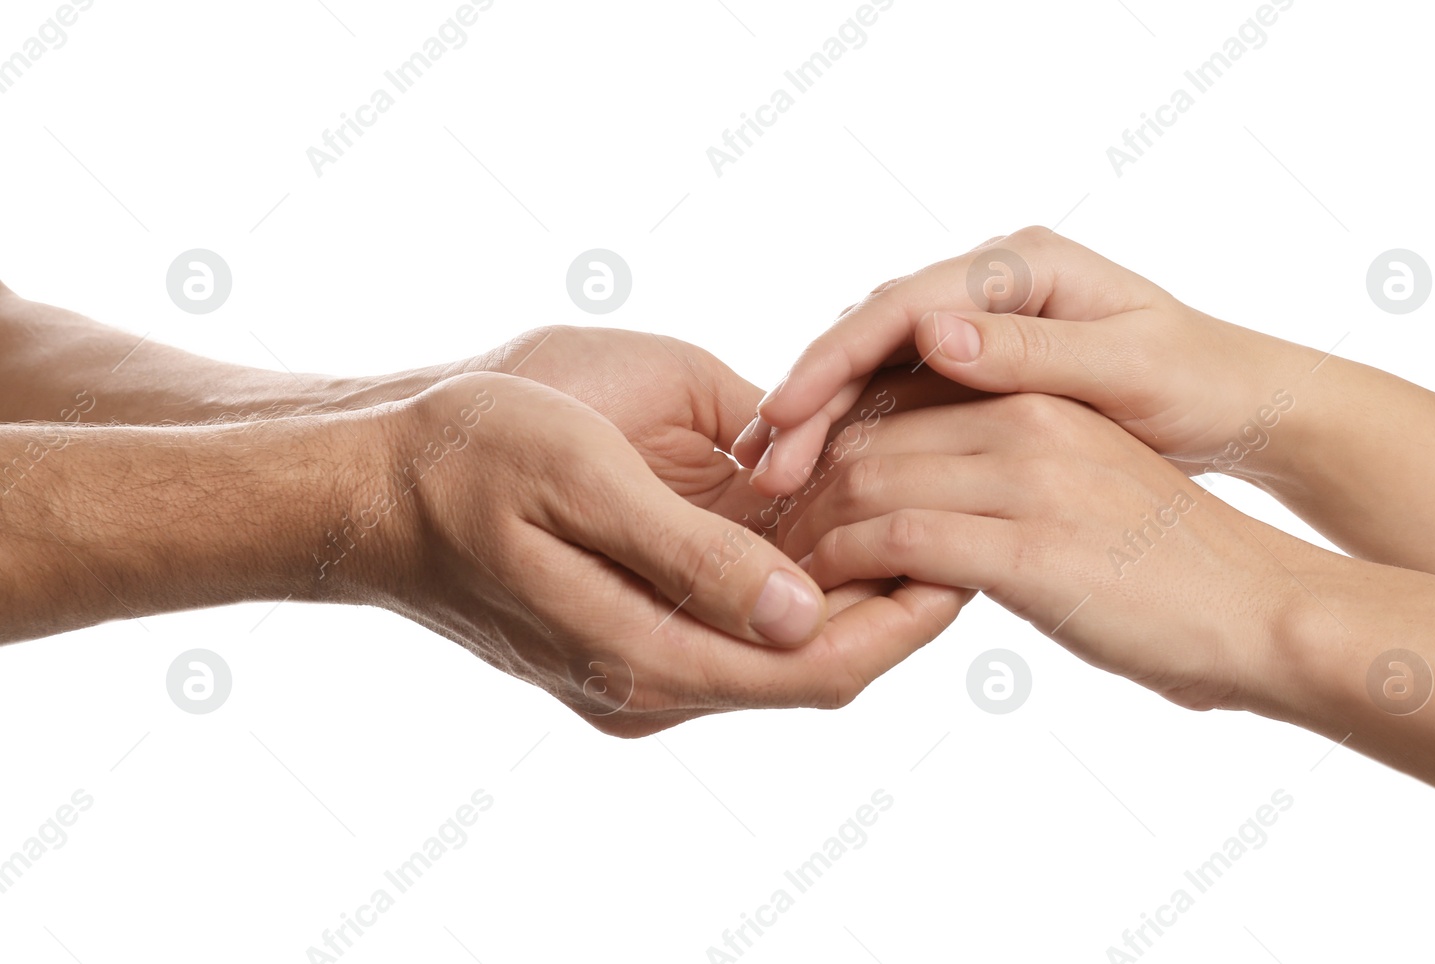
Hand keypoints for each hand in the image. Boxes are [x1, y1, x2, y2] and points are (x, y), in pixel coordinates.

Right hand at [358, 372, 967, 736]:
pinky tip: (835, 508)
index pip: (821, 669)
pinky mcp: (634, 628)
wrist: (374, 480)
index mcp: (644, 658)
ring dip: (853, 581)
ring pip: (786, 641)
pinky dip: (799, 570)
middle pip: (818, 663)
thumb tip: (803, 611)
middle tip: (969, 516)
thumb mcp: (580, 481)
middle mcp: (654, 681)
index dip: (909, 620)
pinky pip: (742, 614)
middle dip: (899, 598)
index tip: (976, 553)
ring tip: (921, 504)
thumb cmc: (466, 459)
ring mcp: (643, 661)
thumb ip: (689, 554)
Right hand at [740, 226, 1317, 495]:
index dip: (834, 360)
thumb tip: (932, 330)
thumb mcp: (1127, 366)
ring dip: (823, 420)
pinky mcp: (982, 367)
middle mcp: (990, 283)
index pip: (900, 304)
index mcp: (1021, 264)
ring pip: (878, 367)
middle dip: (810, 396)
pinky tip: (824, 477)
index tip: (785, 414)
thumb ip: (1031, 349)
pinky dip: (860, 433)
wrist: (1241, 405)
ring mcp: (983, 323)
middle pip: (873, 334)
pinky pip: (903, 395)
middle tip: (760, 462)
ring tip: (772, 474)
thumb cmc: (1199, 382)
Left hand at [777, 392, 1297, 711]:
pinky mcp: (1028, 546)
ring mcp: (1030, 477)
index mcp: (1041, 392)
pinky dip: (842, 568)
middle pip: (870, 431)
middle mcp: (1030, 417)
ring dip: (807, 529)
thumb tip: (931, 498)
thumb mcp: (1089, 485)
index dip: (828, 440)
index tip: (787, 487)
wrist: (1266, 611)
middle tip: (759, 534)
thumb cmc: (1177, 565)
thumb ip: (1013, 469)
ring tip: (775, 571)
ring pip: (869, 479)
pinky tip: (819, 600)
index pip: (899, 396)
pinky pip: (895, 541)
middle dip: (802, 484)